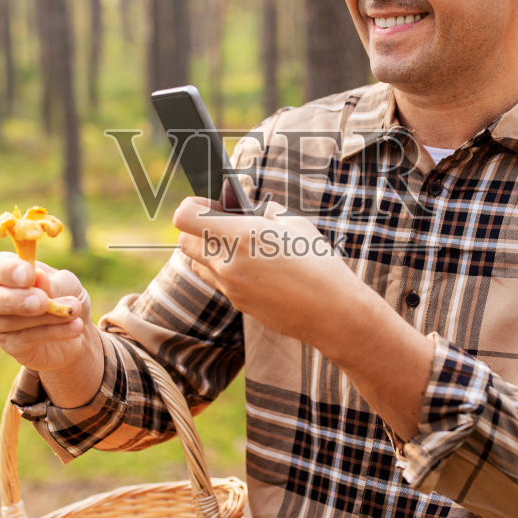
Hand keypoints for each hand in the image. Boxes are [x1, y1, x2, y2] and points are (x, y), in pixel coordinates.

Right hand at [0, 253, 99, 377]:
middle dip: (14, 299)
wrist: (76, 328)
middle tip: (43, 301)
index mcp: (3, 270)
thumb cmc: (65, 295)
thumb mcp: (67, 283)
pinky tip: (75, 327)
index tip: (30, 274)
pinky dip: (52, 332)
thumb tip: (38, 278)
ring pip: (8, 321)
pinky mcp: (9, 345)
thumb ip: (53, 282)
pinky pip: (25, 339)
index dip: (8, 271)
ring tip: (72, 312)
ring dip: (45, 317)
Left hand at [172, 197, 359, 345]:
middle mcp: (227, 263)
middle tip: (222, 222)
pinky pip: (218, 283)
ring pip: (197, 264)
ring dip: (207, 252)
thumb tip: (254, 210)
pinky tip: (252, 268)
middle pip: (184, 241)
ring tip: (236, 246)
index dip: (193, 206)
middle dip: (196, 228)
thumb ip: (267, 213)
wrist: (333, 313)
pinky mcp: (238, 304)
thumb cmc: (319, 264)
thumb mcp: (295, 224)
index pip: (185, 217)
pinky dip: (224, 271)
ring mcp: (230, 288)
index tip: (209, 204)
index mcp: (240, 235)